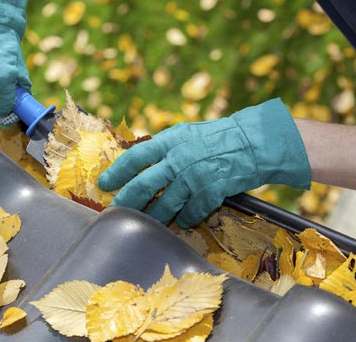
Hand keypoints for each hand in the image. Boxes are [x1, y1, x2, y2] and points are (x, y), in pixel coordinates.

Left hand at [98, 99, 310, 227]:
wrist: (251, 143)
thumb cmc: (214, 138)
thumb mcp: (184, 133)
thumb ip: (162, 148)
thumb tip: (136, 163)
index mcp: (170, 141)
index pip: (135, 158)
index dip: (117, 172)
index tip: (105, 184)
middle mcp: (179, 159)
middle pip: (145, 186)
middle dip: (127, 201)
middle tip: (116, 210)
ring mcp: (195, 177)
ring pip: (165, 206)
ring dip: (153, 217)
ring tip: (145, 222)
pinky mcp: (211, 193)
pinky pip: (190, 214)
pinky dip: (184, 219)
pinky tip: (181, 220)